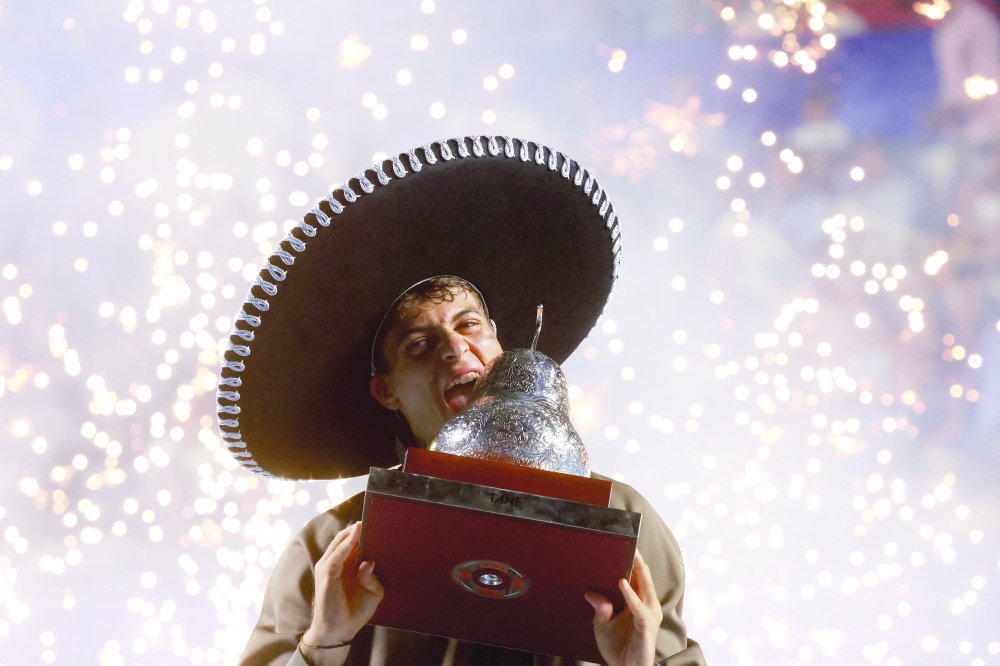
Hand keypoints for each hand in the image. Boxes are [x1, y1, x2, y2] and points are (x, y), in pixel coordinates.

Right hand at [302, 522, 383, 647]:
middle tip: (374, 516)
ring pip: (340, 542)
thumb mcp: (372, 593)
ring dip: (353, 532)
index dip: (364, 532)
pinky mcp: (326, 574)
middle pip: (345, 538)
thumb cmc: (355, 612)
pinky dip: (346, 544)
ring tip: (365, 521)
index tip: (378, 521)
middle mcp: (336, 562)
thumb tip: (370, 562)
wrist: (338, 631)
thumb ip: (372, 577)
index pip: (353, 541)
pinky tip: (357, 535)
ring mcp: (329, 566)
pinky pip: (336, 555)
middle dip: (359, 528)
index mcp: (346, 564)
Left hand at [584, 550, 661, 665]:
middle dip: (638, 561)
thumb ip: (599, 607)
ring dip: (638, 571)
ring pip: (645, 588)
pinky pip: (639, 608)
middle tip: (632, 543)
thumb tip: (589, 592)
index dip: (632, 563)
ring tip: (632, 556)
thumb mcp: (601, 624)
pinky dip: (630, 594)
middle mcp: (646, 606)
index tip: (625, 545)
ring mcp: (648, 615)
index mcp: (638, 602)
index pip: (637, 578)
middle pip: (644, 579)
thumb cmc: (617, 647)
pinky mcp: (647, 626)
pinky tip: (621, 583)